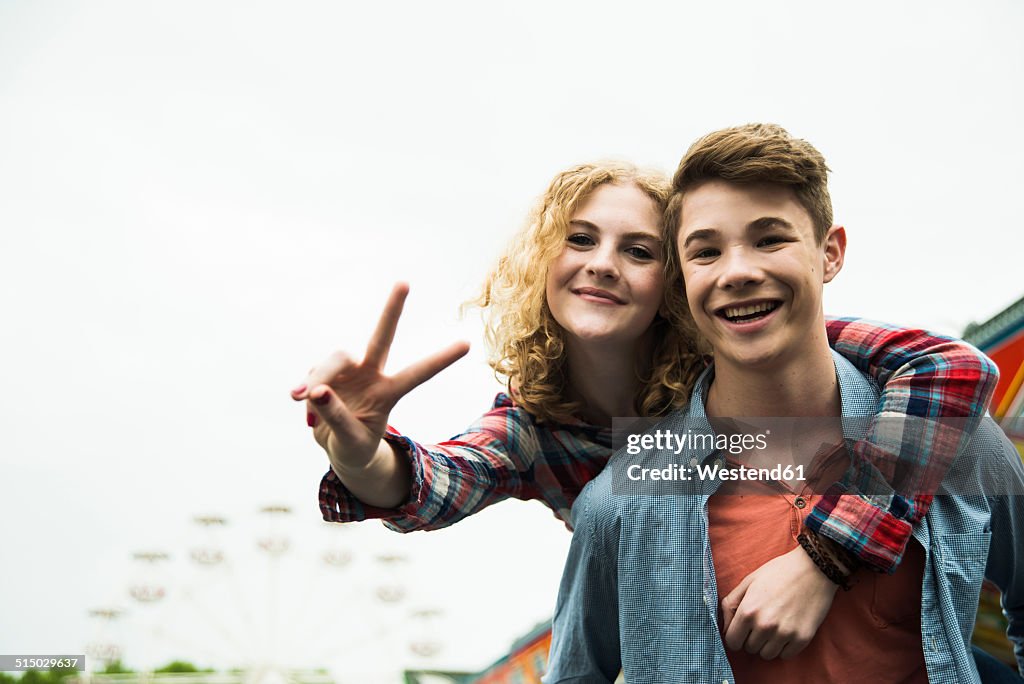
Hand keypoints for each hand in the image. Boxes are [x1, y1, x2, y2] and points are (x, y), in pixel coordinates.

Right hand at [291, 283, 468, 474]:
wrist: (338, 447)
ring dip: (318, 377)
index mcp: (390, 392)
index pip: (418, 373)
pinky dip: (304, 389)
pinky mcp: (326, 373)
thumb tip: (318, 391)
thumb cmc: (354, 445)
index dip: (440, 359)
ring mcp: (349, 371)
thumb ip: (337, 418)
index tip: (467, 344)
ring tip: (301, 398)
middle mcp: (372, 374)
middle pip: (381, 337)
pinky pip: (313, 375)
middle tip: (404, 283)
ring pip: (335, 358)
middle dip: (391, 310)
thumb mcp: (351, 441)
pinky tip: (301, 405)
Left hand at [720, 545, 838, 659]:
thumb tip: (725, 627)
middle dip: (752, 638)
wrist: (813, 569)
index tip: (742, 629)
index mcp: (748, 611)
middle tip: (762, 621)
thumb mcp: (748, 582)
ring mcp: (785, 633)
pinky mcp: (802, 638)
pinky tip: (787, 629)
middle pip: (750, 648)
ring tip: (775, 625)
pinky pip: (785, 655)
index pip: (732, 642)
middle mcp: (765, 625)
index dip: (735, 636)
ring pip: (767, 655)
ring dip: (768, 644)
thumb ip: (730, 604)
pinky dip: (784, 646)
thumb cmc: (778, 572)